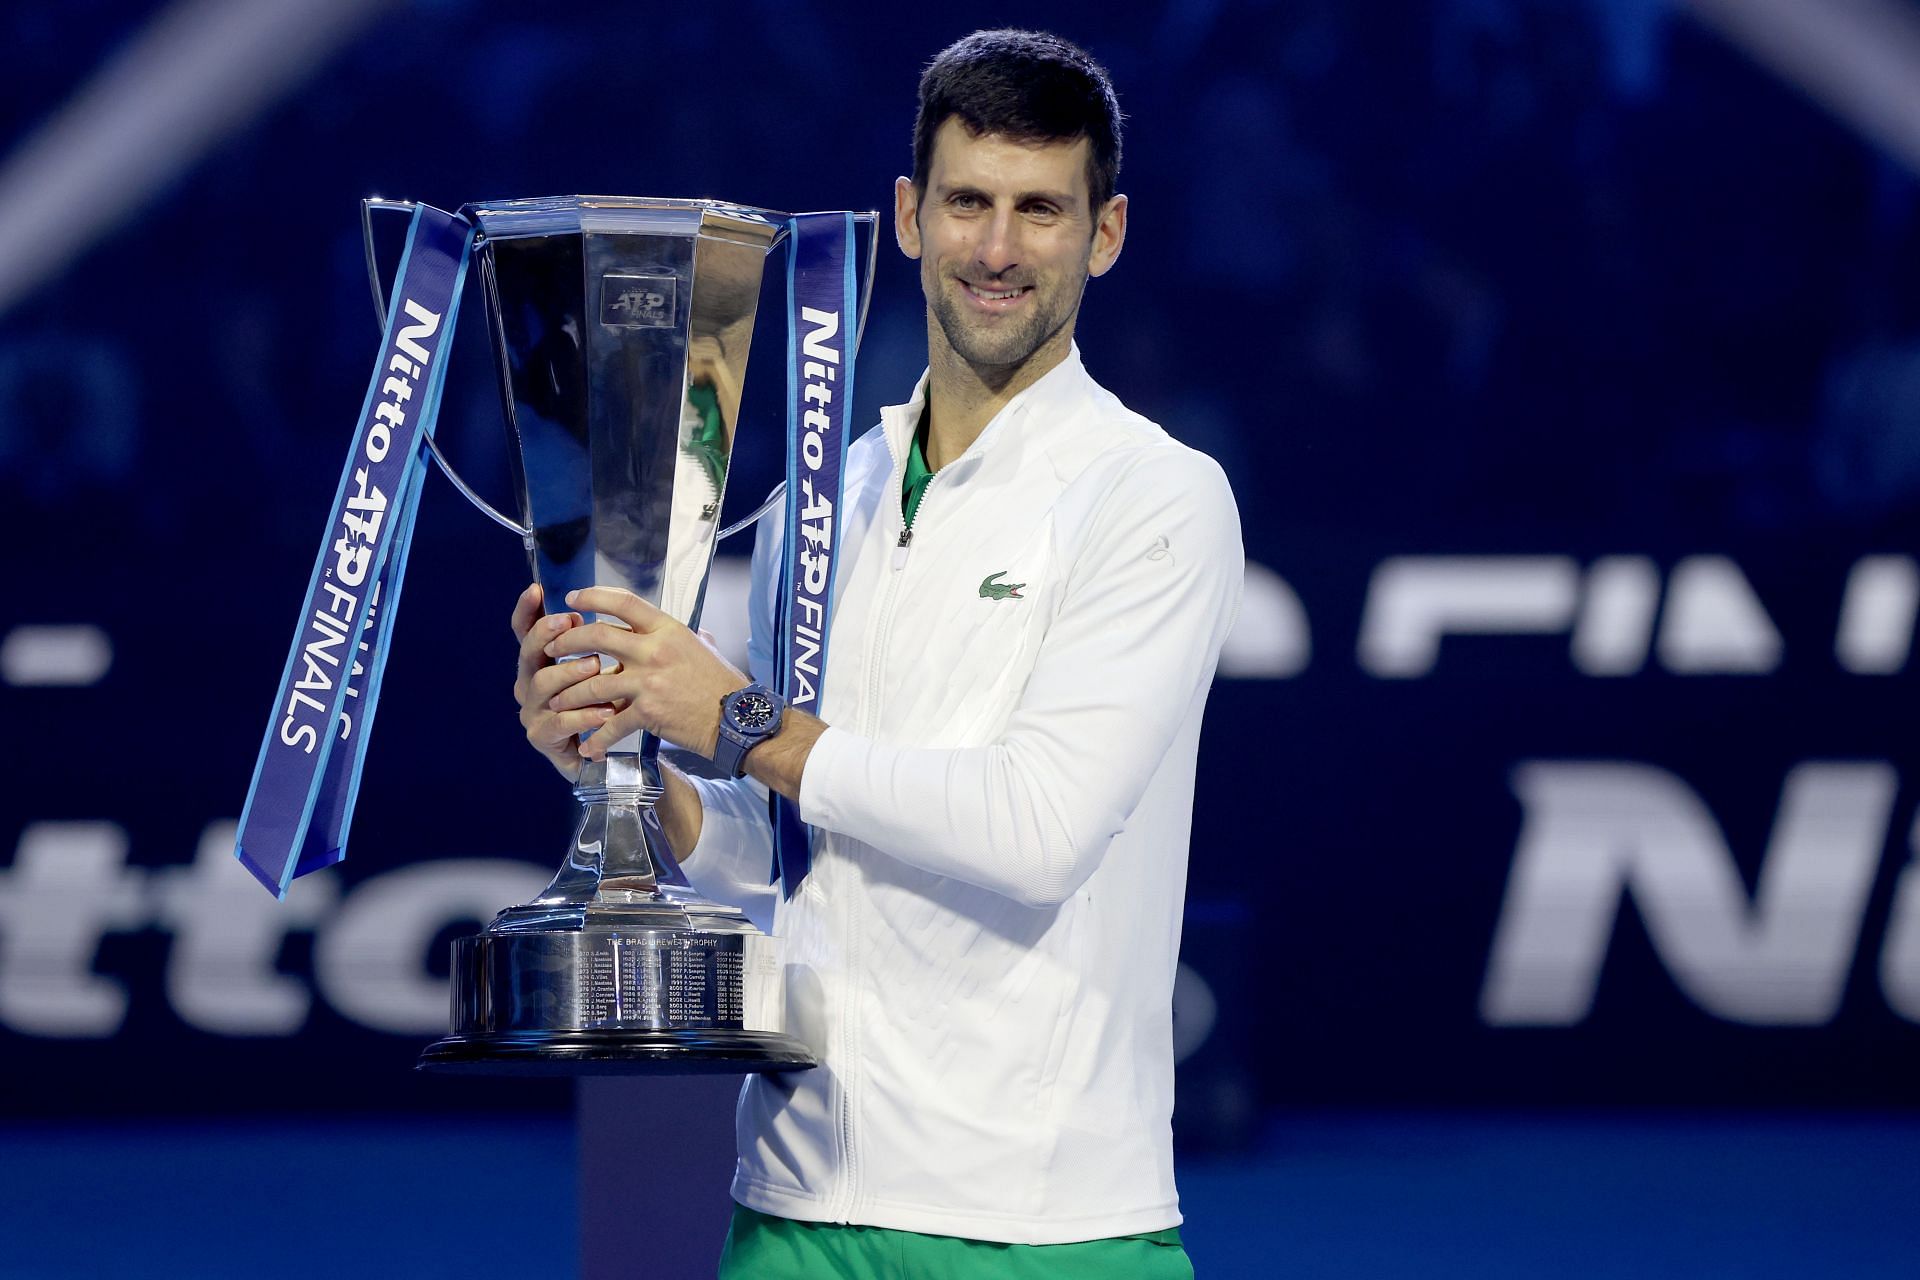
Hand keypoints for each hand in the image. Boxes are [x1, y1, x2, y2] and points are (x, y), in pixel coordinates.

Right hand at [511, 583, 615, 781]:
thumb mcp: (598, 671)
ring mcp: (532, 711)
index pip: (524, 632)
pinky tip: (606, 710)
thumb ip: (591, 643)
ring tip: (597, 666)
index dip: (526, 611)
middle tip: (572, 623)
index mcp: (539, 663)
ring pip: (544, 685)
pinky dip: (585, 715)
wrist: (601, 755)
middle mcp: (528, 685)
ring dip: (570, 672)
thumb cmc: (598, 706)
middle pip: (529, 653)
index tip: (535, 589)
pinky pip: (561, 722)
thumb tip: (592, 608)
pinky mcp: (542, 737)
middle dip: (549, 634)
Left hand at [541, 586, 747, 762]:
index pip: (623, 602)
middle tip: (551, 649)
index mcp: (667, 630)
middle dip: (566, 642)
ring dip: (570, 693)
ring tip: (557, 701)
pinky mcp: (648, 711)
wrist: (737, 719)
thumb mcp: (703, 647)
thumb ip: (681, 638)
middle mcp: (655, 650)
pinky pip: (611, 724)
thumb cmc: (722, 684)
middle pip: (596, 636)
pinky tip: (588, 747)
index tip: (572, 598)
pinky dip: (597, 738)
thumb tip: (679, 632)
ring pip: (593, 682)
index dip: (593, 596)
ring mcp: (649, 681)